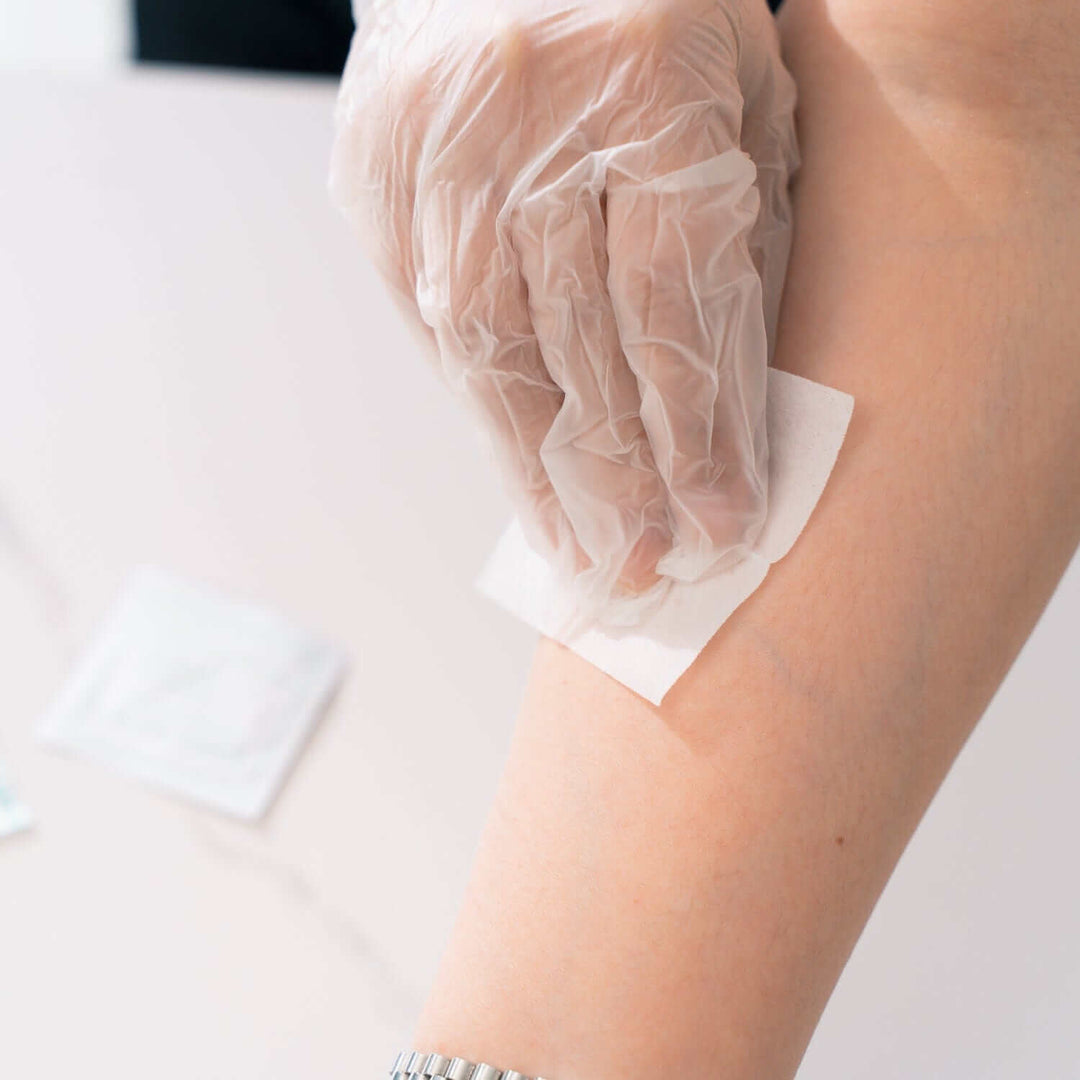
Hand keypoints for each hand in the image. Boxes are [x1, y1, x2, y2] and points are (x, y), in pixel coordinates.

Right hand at [330, 0, 797, 615]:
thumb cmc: (658, 4)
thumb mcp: (741, 84)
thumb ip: (741, 224)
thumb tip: (723, 389)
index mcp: (651, 85)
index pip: (674, 303)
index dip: (695, 429)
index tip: (716, 522)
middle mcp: (531, 122)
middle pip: (579, 342)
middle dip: (615, 472)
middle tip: (639, 565)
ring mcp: (436, 148)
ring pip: (489, 345)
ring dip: (534, 460)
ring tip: (572, 545)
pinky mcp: (376, 173)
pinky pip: (428, 312)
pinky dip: (478, 397)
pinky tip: (516, 458)